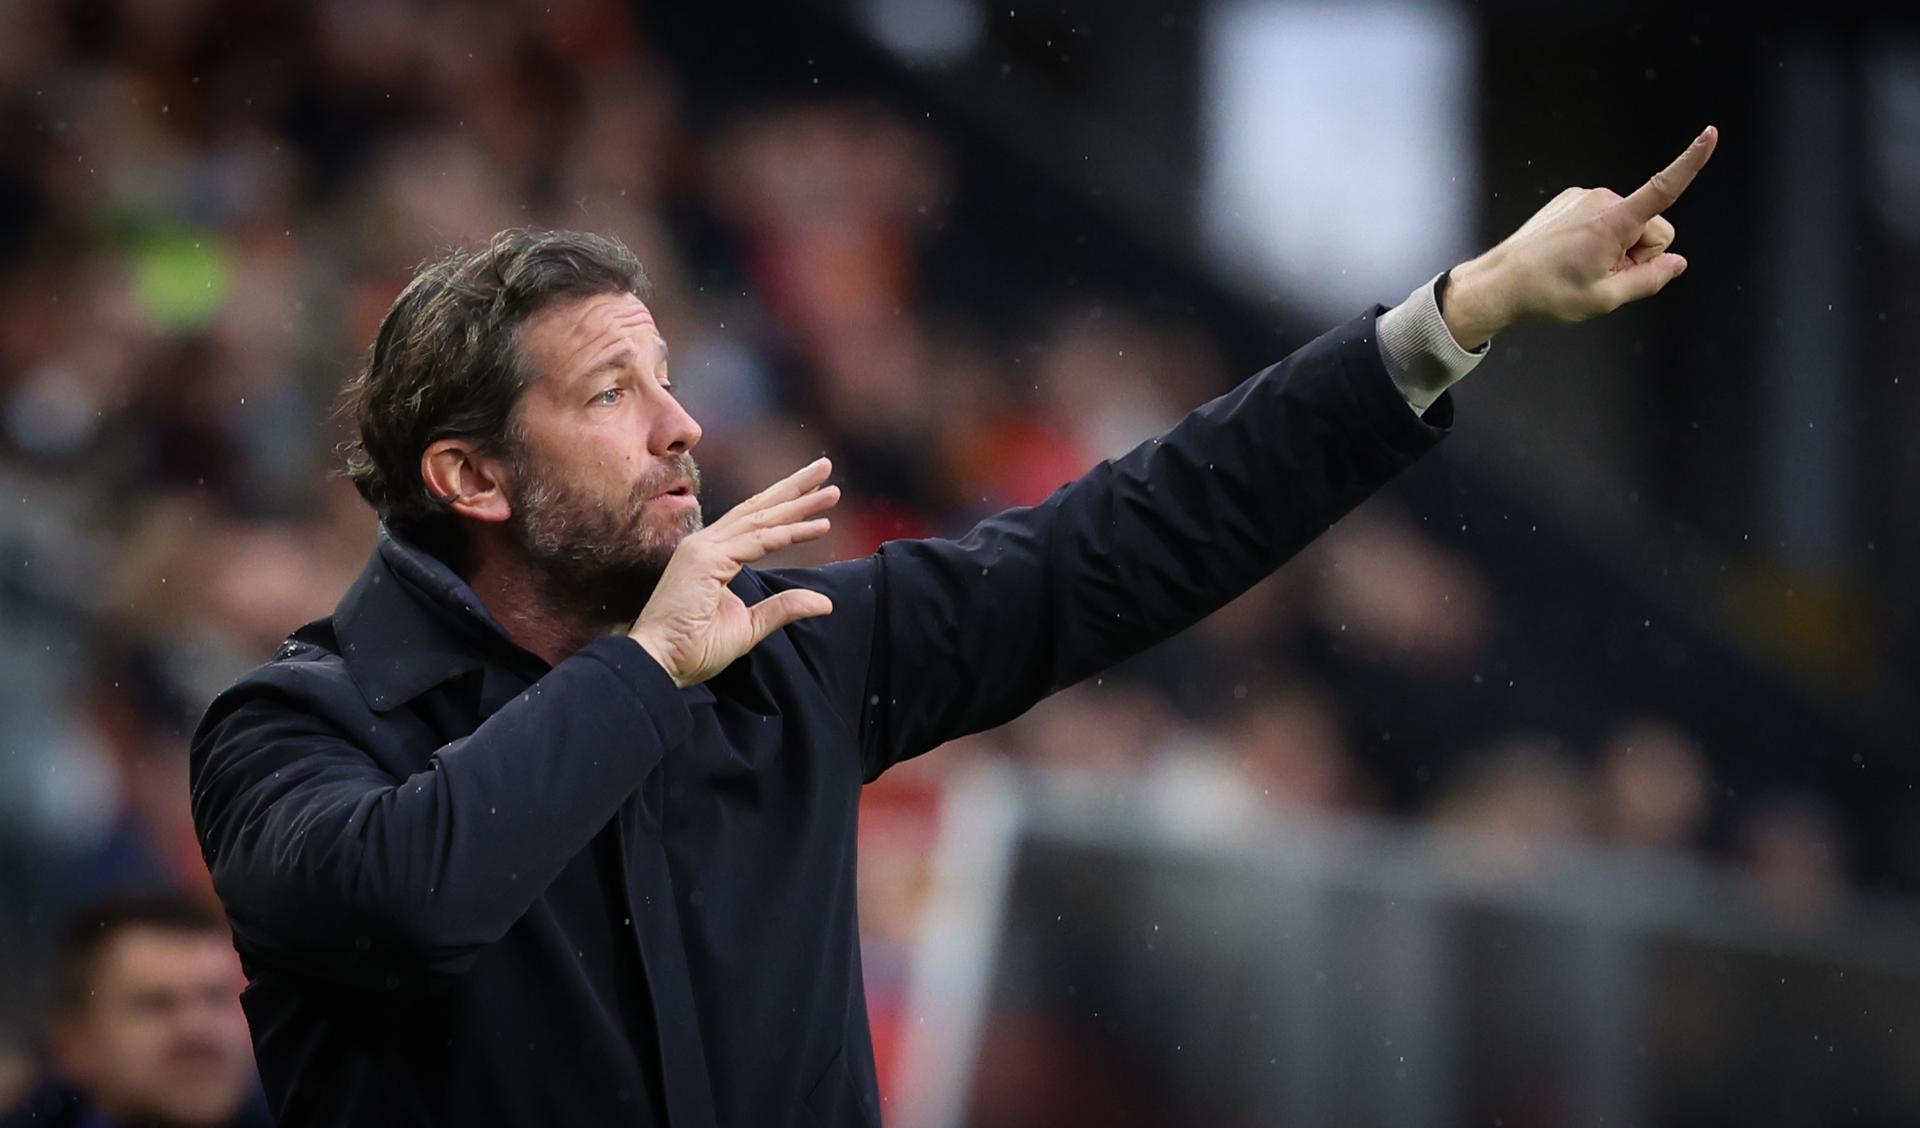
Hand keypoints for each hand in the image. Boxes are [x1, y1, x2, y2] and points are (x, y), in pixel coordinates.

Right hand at [629, 458, 839, 686]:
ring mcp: (703, 548)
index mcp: (711, 555)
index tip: (820, 498)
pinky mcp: (706, 560)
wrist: (658, 663)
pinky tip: (818, 526)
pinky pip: (758, 542)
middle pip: (758, 509)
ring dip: (799, 502)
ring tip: (831, 490)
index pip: (755, 523)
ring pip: (761, 518)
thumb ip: (782, 609)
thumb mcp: (748, 628)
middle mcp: (706, 544)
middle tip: (825, 467)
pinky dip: (789, 533)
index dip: (787, 508)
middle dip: (794, 488)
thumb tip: (825, 602)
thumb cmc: (692, 649)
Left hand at [1443, 125, 1717, 348]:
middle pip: (1653, 228)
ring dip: (1618, 247)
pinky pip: (1606, 219)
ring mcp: (1584, 198)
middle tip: (1604, 275)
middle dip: (1640, 253)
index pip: (1663, 189)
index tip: (1711, 133)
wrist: (1498, 284)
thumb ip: (1650, 280)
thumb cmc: (1547, 294)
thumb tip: (1677, 263)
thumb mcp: (1605, 299)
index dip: (1691, 162)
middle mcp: (1601, 201)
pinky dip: (1599, 237)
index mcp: (1612, 223)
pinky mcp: (1572, 200)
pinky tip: (1572, 254)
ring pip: (1629, 224)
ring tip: (1583, 267)